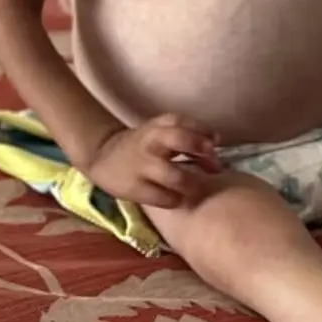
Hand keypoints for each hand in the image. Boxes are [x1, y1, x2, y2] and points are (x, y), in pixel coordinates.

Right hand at [84, 113, 221, 208]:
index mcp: (158, 126)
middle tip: (214, 167)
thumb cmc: (146, 145)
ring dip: (192, 183)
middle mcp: (151, 142)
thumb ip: (191, 138)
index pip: (183, 122)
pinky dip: (175, 199)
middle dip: (200, 150)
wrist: (104, 157)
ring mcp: (142, 166)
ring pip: (174, 175)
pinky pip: (163, 198)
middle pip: (178, 139)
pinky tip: (178, 199)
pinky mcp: (134, 188)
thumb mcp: (163, 133)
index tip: (215, 143)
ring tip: (196, 188)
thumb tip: (217, 149)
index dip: (203, 132)